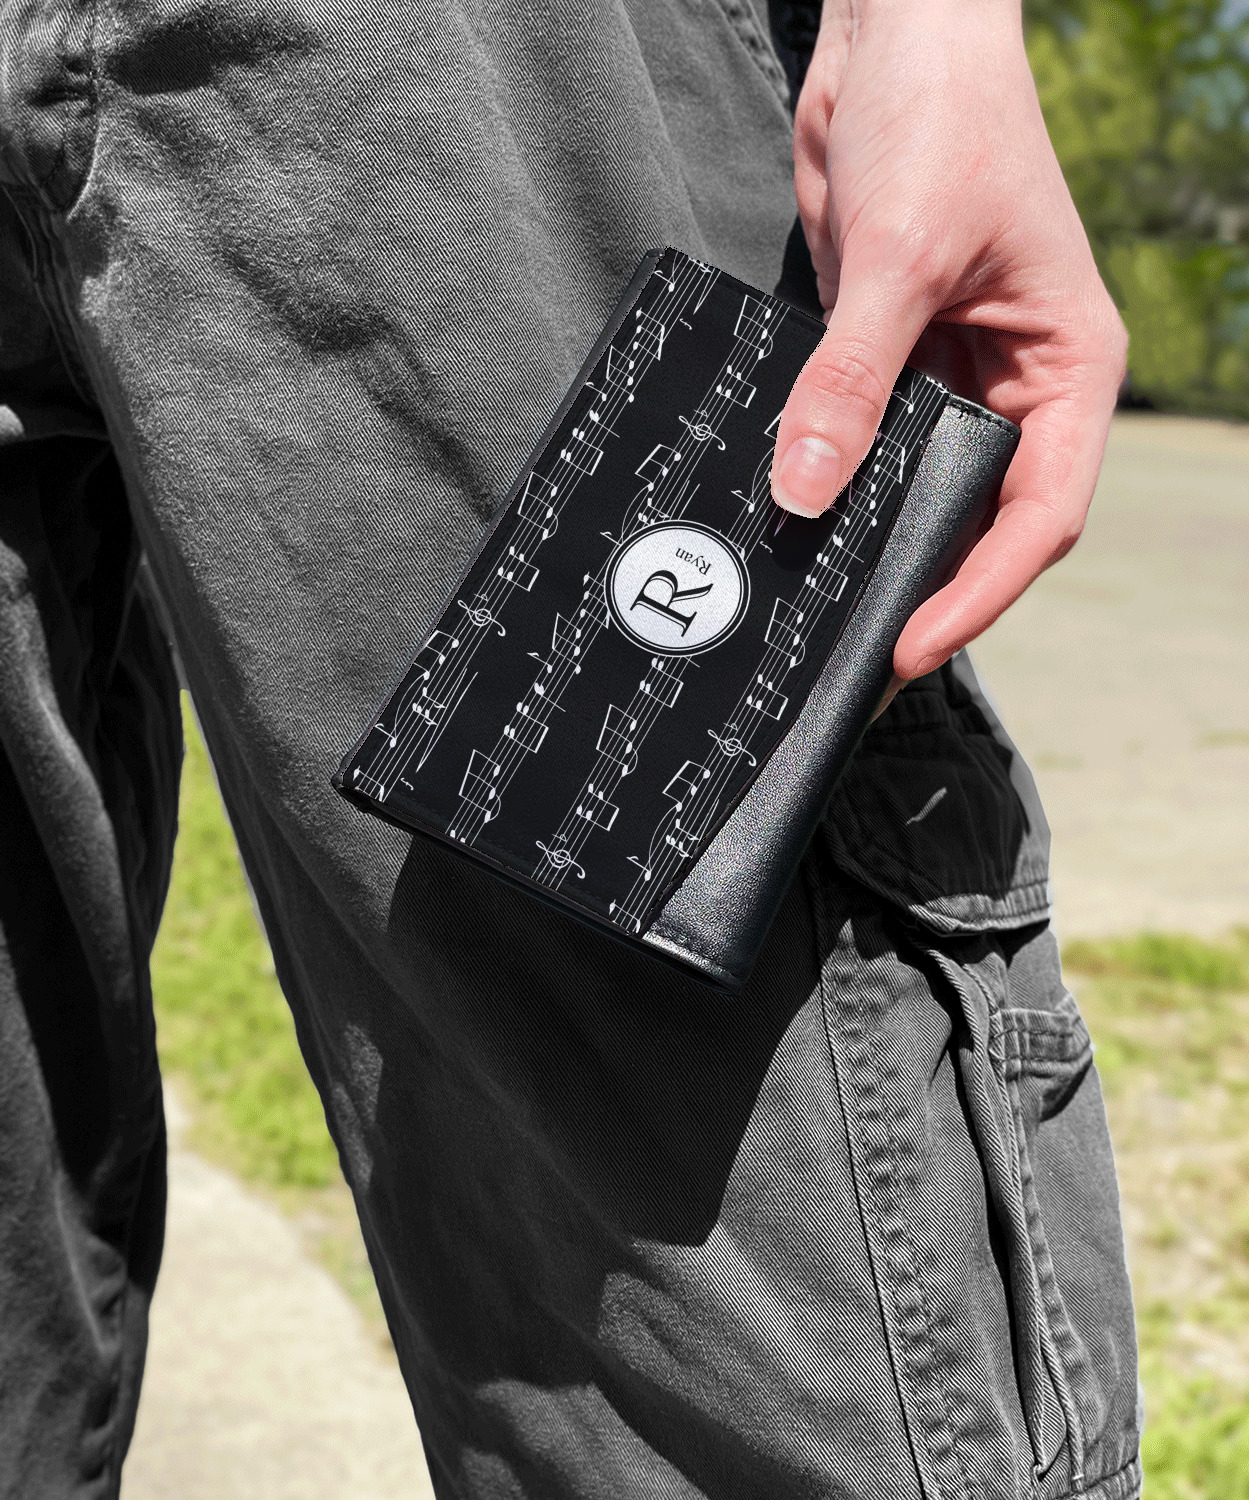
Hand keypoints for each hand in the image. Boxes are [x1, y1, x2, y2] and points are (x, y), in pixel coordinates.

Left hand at [771, 0, 1126, 681]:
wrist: (895, 35)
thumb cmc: (943, 117)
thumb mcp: (899, 257)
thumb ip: (850, 380)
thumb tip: (804, 490)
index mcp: (1065, 368)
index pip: (1039, 512)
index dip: (980, 592)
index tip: (911, 643)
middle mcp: (1016, 384)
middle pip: (981, 517)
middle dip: (927, 583)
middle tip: (856, 649)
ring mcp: (950, 376)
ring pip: (919, 488)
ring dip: (874, 540)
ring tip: (821, 606)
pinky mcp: (889, 360)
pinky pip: (865, 442)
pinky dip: (835, 482)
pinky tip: (794, 521)